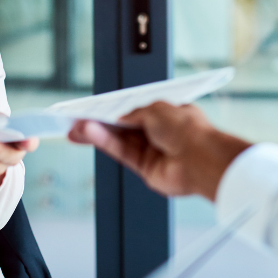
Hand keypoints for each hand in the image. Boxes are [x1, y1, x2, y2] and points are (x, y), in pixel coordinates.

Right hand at [67, 102, 250, 200]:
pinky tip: (90, 135)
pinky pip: (121, 153)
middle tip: (76, 121)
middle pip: (122, 127)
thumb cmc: (188, 129)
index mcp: (166, 113)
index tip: (93, 109)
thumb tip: (116, 117)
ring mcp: (152, 151)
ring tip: (76, 129)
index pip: (134, 110)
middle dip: (99, 123)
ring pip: (119, 140)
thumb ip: (131, 113)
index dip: (114, 110)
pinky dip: (105, 143)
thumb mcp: (154, 108)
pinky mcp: (146, 169)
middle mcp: (159, 132)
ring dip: (97, 133)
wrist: (202, 158)